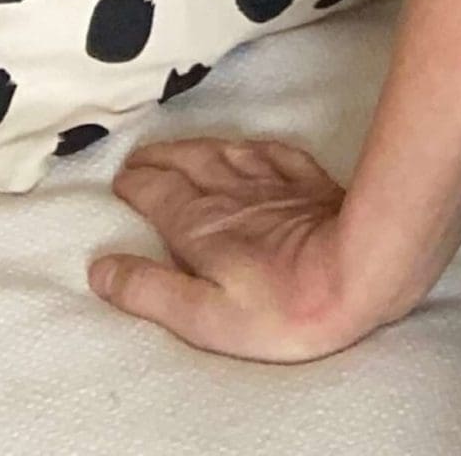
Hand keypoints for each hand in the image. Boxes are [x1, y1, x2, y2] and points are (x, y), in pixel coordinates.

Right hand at [87, 135, 406, 362]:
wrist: (360, 270)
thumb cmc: (277, 306)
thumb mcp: (200, 315)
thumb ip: (148, 290)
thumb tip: (100, 267)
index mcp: (199, 225)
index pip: (157, 193)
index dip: (135, 184)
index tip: (118, 179)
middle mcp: (231, 194)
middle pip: (187, 164)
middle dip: (159, 158)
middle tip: (139, 156)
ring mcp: (274, 183)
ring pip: (226, 152)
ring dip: (198, 146)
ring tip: (181, 146)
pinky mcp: (310, 182)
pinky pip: (274, 152)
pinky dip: (251, 146)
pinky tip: (250, 147)